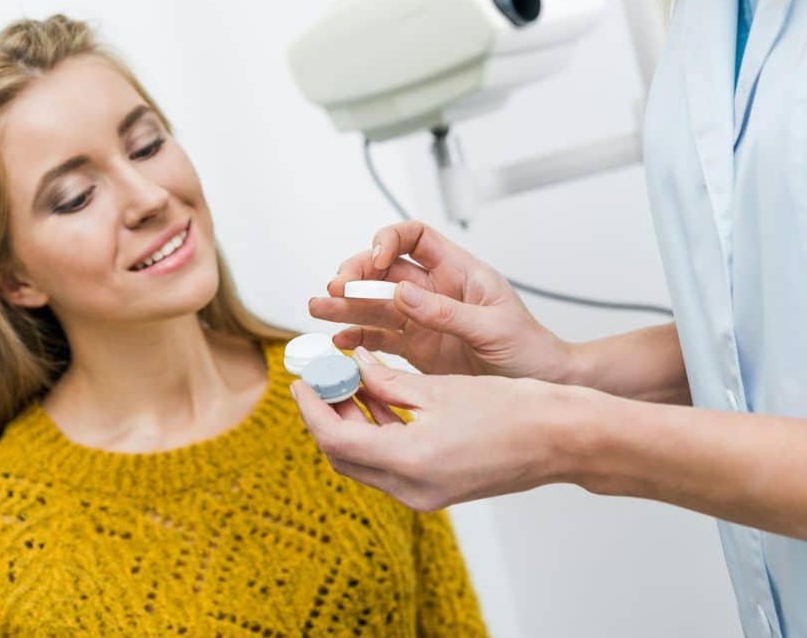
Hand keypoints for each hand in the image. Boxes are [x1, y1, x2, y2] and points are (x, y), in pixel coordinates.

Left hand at [291, 347, 587, 509]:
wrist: (561, 439)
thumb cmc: (511, 409)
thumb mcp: (438, 388)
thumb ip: (387, 381)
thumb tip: (355, 367)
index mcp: (410, 461)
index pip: (335, 439)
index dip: (312, 408)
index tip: (302, 382)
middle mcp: (412, 489)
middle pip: (344, 456)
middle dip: (326, 416)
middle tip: (323, 379)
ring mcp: (425, 495)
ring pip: (365, 462)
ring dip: (351, 424)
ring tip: (348, 382)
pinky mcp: (436, 491)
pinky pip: (390, 465)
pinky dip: (378, 435)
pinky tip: (378, 400)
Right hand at [310, 220, 573, 380]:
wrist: (543, 387)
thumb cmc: (531, 351)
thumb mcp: (493, 328)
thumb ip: (446, 312)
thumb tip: (402, 294)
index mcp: (459, 272)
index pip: (415, 238)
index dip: (389, 240)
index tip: (376, 260)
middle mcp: (435, 291)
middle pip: (385, 271)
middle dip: (357, 275)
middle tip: (336, 289)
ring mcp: (423, 320)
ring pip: (375, 305)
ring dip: (346, 306)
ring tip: (318, 309)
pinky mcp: (417, 349)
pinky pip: (379, 338)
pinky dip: (357, 338)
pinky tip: (340, 341)